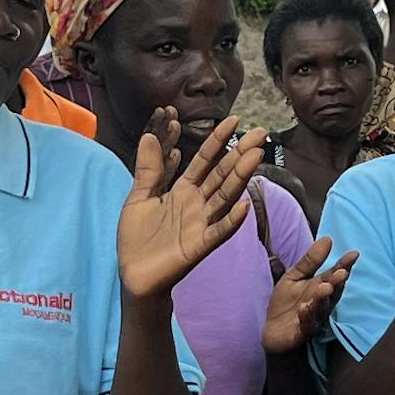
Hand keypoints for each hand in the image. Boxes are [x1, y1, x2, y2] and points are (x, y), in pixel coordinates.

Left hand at [121, 110, 264, 299]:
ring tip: (255, 156)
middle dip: (240, 153)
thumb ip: (148, 169)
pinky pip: (218, 233)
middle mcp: (197, 204)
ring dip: (240, 178)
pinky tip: (243, 207)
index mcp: (183, 190)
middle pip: (222, 174)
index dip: (217, 140)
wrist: (134, 275)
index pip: (205, 160)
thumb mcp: (139, 197)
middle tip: (260, 132)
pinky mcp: (198, 247)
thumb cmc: (137, 238)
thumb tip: (149, 135)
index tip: (233, 119)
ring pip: (224, 197)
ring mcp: (200, 225)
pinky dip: (231, 221)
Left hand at [261, 234, 355, 355]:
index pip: (335, 274)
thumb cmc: (286, 303)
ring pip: (322, 309)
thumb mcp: (294, 276)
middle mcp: (322, 303)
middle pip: (333, 292)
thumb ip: (310, 260)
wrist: (271, 332)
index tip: (354, 254)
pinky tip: (304, 308)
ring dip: (323, 298)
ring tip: (324, 287)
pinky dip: (306, 316)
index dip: (344, 265)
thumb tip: (328, 238)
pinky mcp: (302, 332)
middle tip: (342, 272)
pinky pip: (307, 325)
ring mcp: (314, 318)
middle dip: (337, 283)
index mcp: (320, 287)